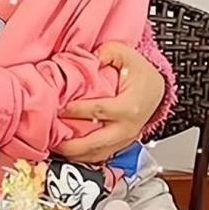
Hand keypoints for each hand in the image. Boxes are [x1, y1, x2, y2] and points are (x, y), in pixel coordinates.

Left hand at [54, 41, 164, 162]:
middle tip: (51, 139)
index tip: (59, 107)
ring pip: (98, 154)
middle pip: (96, 142)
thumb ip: (106, 53)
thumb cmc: (140, 72)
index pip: (99, 110)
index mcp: (129, 107)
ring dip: (75, 154)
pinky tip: (68, 152)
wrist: (157, 88)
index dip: (77, 110)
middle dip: (72, 144)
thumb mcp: (125, 54)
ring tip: (55, 148)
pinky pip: (101, 156)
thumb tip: (86, 58)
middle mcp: (127, 127)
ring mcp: (125, 139)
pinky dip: (84, 156)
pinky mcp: (121, 144)